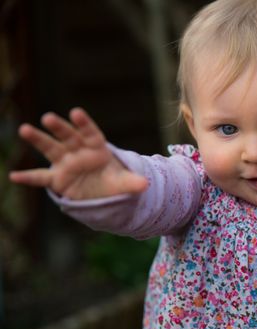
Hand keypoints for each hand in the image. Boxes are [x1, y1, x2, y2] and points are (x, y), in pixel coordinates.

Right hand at [9, 108, 147, 198]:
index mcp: (97, 147)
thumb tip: (146, 185)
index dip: (84, 123)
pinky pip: (41, 177)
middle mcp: (79, 151)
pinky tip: (13, 176)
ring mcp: (66, 163)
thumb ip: (132, 183)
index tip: (75, 112)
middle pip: (68, 137)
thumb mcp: (124, 183)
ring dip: (39, 139)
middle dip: (60, 128)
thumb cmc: (112, 180)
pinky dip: (28, 177)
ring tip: (24, 129)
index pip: (91, 133)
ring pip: (51, 149)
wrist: (101, 190)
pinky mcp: (57, 178)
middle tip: (48, 117)